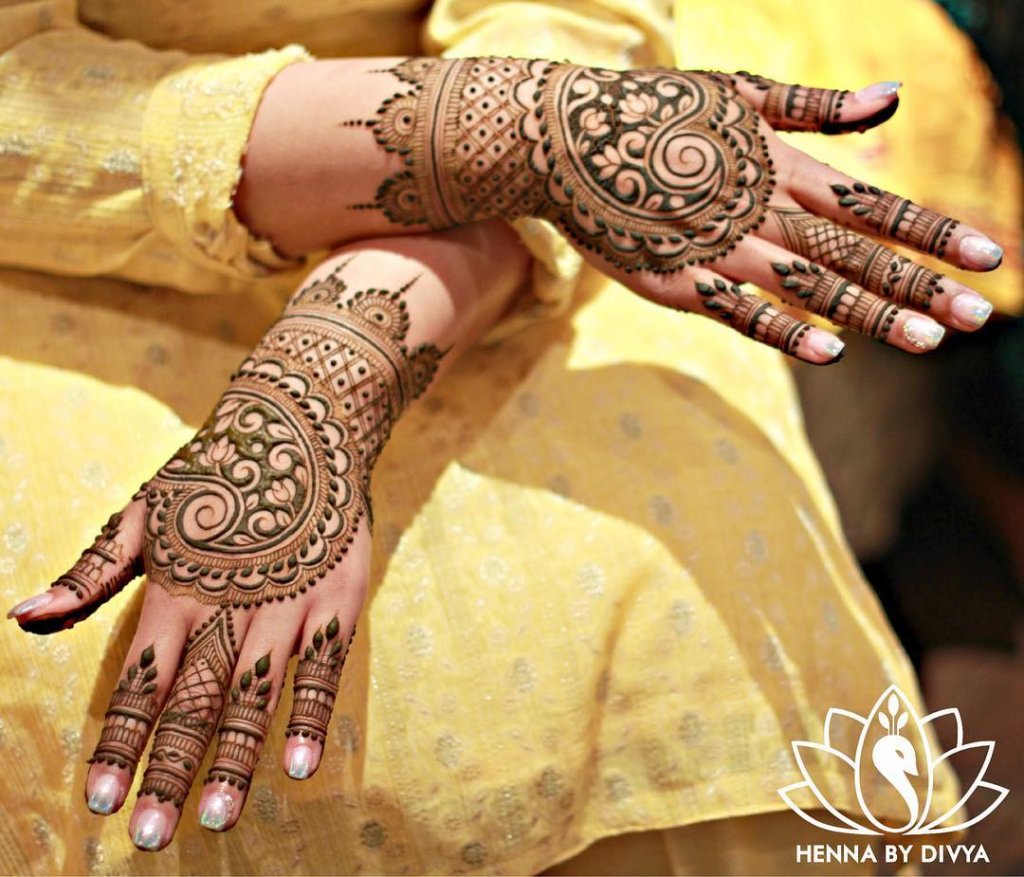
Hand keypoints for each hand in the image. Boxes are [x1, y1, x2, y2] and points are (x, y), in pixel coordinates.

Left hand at [7, 258, 441, 848]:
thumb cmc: (217, 476)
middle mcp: (229, 604)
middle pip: (194, 699)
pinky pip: (321, 666)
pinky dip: (309, 714)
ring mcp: (285, 603)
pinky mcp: (335, 598)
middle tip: (151, 836)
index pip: (138, 680)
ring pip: (255, 692)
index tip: (100, 802)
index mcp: (177, 588)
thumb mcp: (144, 514)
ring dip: (236, 756)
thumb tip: (23, 616)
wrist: (303, 428)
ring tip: (216, 818)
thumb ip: (91, 572)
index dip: (118, 742)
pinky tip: (298, 764)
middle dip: (168, 768)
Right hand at [358, 59, 1000, 362]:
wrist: (569, 141)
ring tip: (929, 340)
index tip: (989, 255)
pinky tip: (831, 351)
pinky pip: (741, 312)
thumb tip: (889, 102)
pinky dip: (785, 329)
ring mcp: (722, 249)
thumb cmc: (654, 113)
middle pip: (854, 252)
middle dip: (919, 283)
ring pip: (810, 285)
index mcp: (781, 166)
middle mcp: (763, 210)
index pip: (873, 204)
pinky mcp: (681, 283)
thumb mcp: (740, 92)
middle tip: (977, 317)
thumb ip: (816, 106)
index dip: (932, 230)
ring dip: (872, 313)